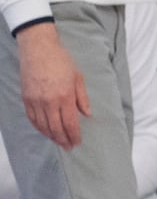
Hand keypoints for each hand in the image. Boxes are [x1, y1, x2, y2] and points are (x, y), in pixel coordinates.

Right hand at [16, 24, 90, 148]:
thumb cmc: (61, 61)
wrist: (39, 51)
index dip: (74, 134)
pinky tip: (45, 132)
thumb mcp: (78, 77)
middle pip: (56, 127)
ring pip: (43, 126)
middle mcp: (49, 102)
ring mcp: (36, 101)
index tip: (77, 142)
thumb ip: (82, 98)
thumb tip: (87, 114)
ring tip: (59, 142)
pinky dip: (39, 128)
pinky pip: (32, 119)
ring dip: (51, 136)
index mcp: (65, 96)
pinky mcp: (26, 100)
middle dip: (63, 139)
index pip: (70, 122)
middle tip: (69, 147)